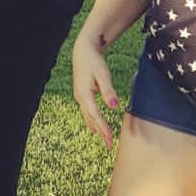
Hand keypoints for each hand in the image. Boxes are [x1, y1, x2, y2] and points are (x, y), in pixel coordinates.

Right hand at [72, 33, 119, 147]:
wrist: (83, 51)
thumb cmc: (93, 61)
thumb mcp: (103, 75)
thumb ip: (108, 91)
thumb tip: (115, 107)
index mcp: (84, 93)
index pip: (95, 115)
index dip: (103, 128)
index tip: (110, 139)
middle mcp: (80, 97)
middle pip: (91, 118)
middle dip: (100, 131)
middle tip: (109, 144)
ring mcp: (80, 96)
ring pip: (87, 115)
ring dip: (95, 127)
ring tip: (103, 138)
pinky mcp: (82, 94)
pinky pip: (87, 111)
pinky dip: (92, 119)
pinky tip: (94, 125)